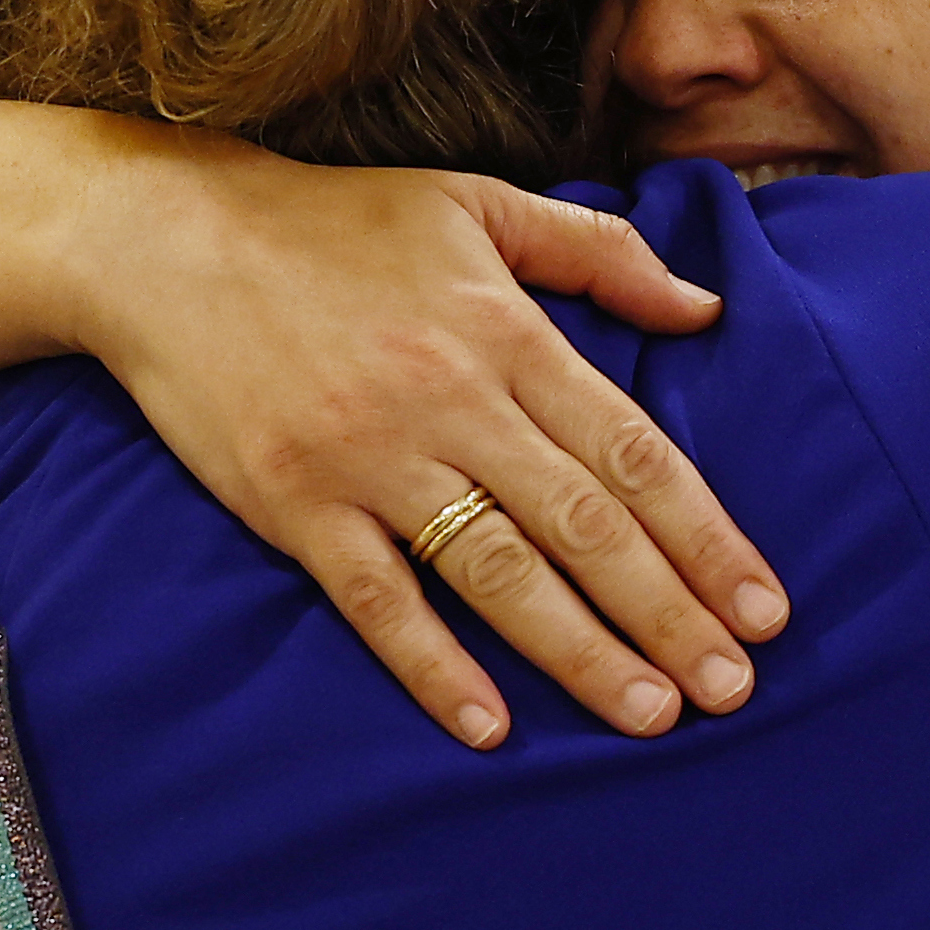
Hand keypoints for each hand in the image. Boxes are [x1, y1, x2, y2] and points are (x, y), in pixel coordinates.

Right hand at [91, 157, 790, 749]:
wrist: (166, 241)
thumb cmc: (330, 223)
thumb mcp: (475, 203)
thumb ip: (597, 252)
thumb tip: (704, 310)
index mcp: (504, 331)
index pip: (630, 450)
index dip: (705, 535)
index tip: (763, 606)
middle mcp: (448, 398)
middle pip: (583, 522)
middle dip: (668, 611)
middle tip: (734, 688)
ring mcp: (369, 458)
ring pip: (497, 570)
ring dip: (580, 651)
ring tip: (650, 713)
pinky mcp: (294, 503)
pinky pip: (377, 599)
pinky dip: (433, 665)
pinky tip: (491, 725)